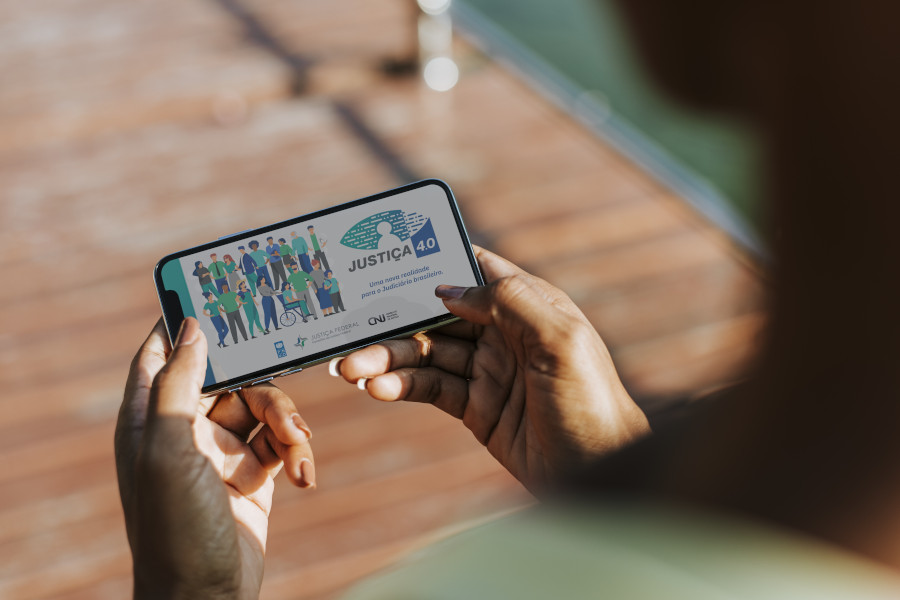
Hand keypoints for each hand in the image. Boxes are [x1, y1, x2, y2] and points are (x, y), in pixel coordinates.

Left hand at [115, 318, 314, 598]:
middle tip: (291, 366)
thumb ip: (178, 384)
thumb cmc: (175, 527)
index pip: (161, 353)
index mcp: (150, 419)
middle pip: (230, 377)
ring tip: (300, 449)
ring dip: (288, 424)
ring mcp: (221, 453)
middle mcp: (185, 430)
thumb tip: (190, 326)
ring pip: (264, 409)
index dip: (183, 323)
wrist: (208, 598)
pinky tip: (304, 476)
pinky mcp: (253, 476)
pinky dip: (297, 453)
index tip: (219, 295)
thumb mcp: (169, 448)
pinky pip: (282, 444)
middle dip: (264, 381)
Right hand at [333, 247, 649, 493]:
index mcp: (530, 305)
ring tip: (353, 370)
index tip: (389, 257)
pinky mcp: (476, 407)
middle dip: (396, 321)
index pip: (476, 269)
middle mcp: (506, 333)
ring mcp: (488, 370)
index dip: (435, 260)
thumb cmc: (593, 403)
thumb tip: (451, 287)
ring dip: (388, 358)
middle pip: (439, 316)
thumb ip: (510, 302)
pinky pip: (431, 388)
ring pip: (428, 354)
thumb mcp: (561, 341)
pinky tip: (379, 389)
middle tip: (353, 330)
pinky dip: (402, 386)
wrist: (600, 475)